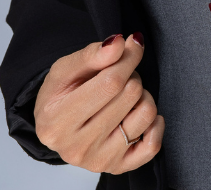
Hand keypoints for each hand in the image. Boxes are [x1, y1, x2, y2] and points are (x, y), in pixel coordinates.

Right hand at [34, 33, 163, 173]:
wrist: (56, 125)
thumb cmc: (61, 94)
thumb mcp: (65, 69)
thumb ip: (92, 54)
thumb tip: (120, 42)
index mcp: (58, 121)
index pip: (110, 83)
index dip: (128, 58)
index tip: (133, 44)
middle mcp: (77, 147)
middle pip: (130, 95)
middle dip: (131, 75)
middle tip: (119, 75)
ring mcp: (98, 161)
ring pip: (145, 115)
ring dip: (142, 95)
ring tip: (125, 94)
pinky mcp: (117, 168)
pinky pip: (152, 146)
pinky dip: (154, 124)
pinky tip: (138, 113)